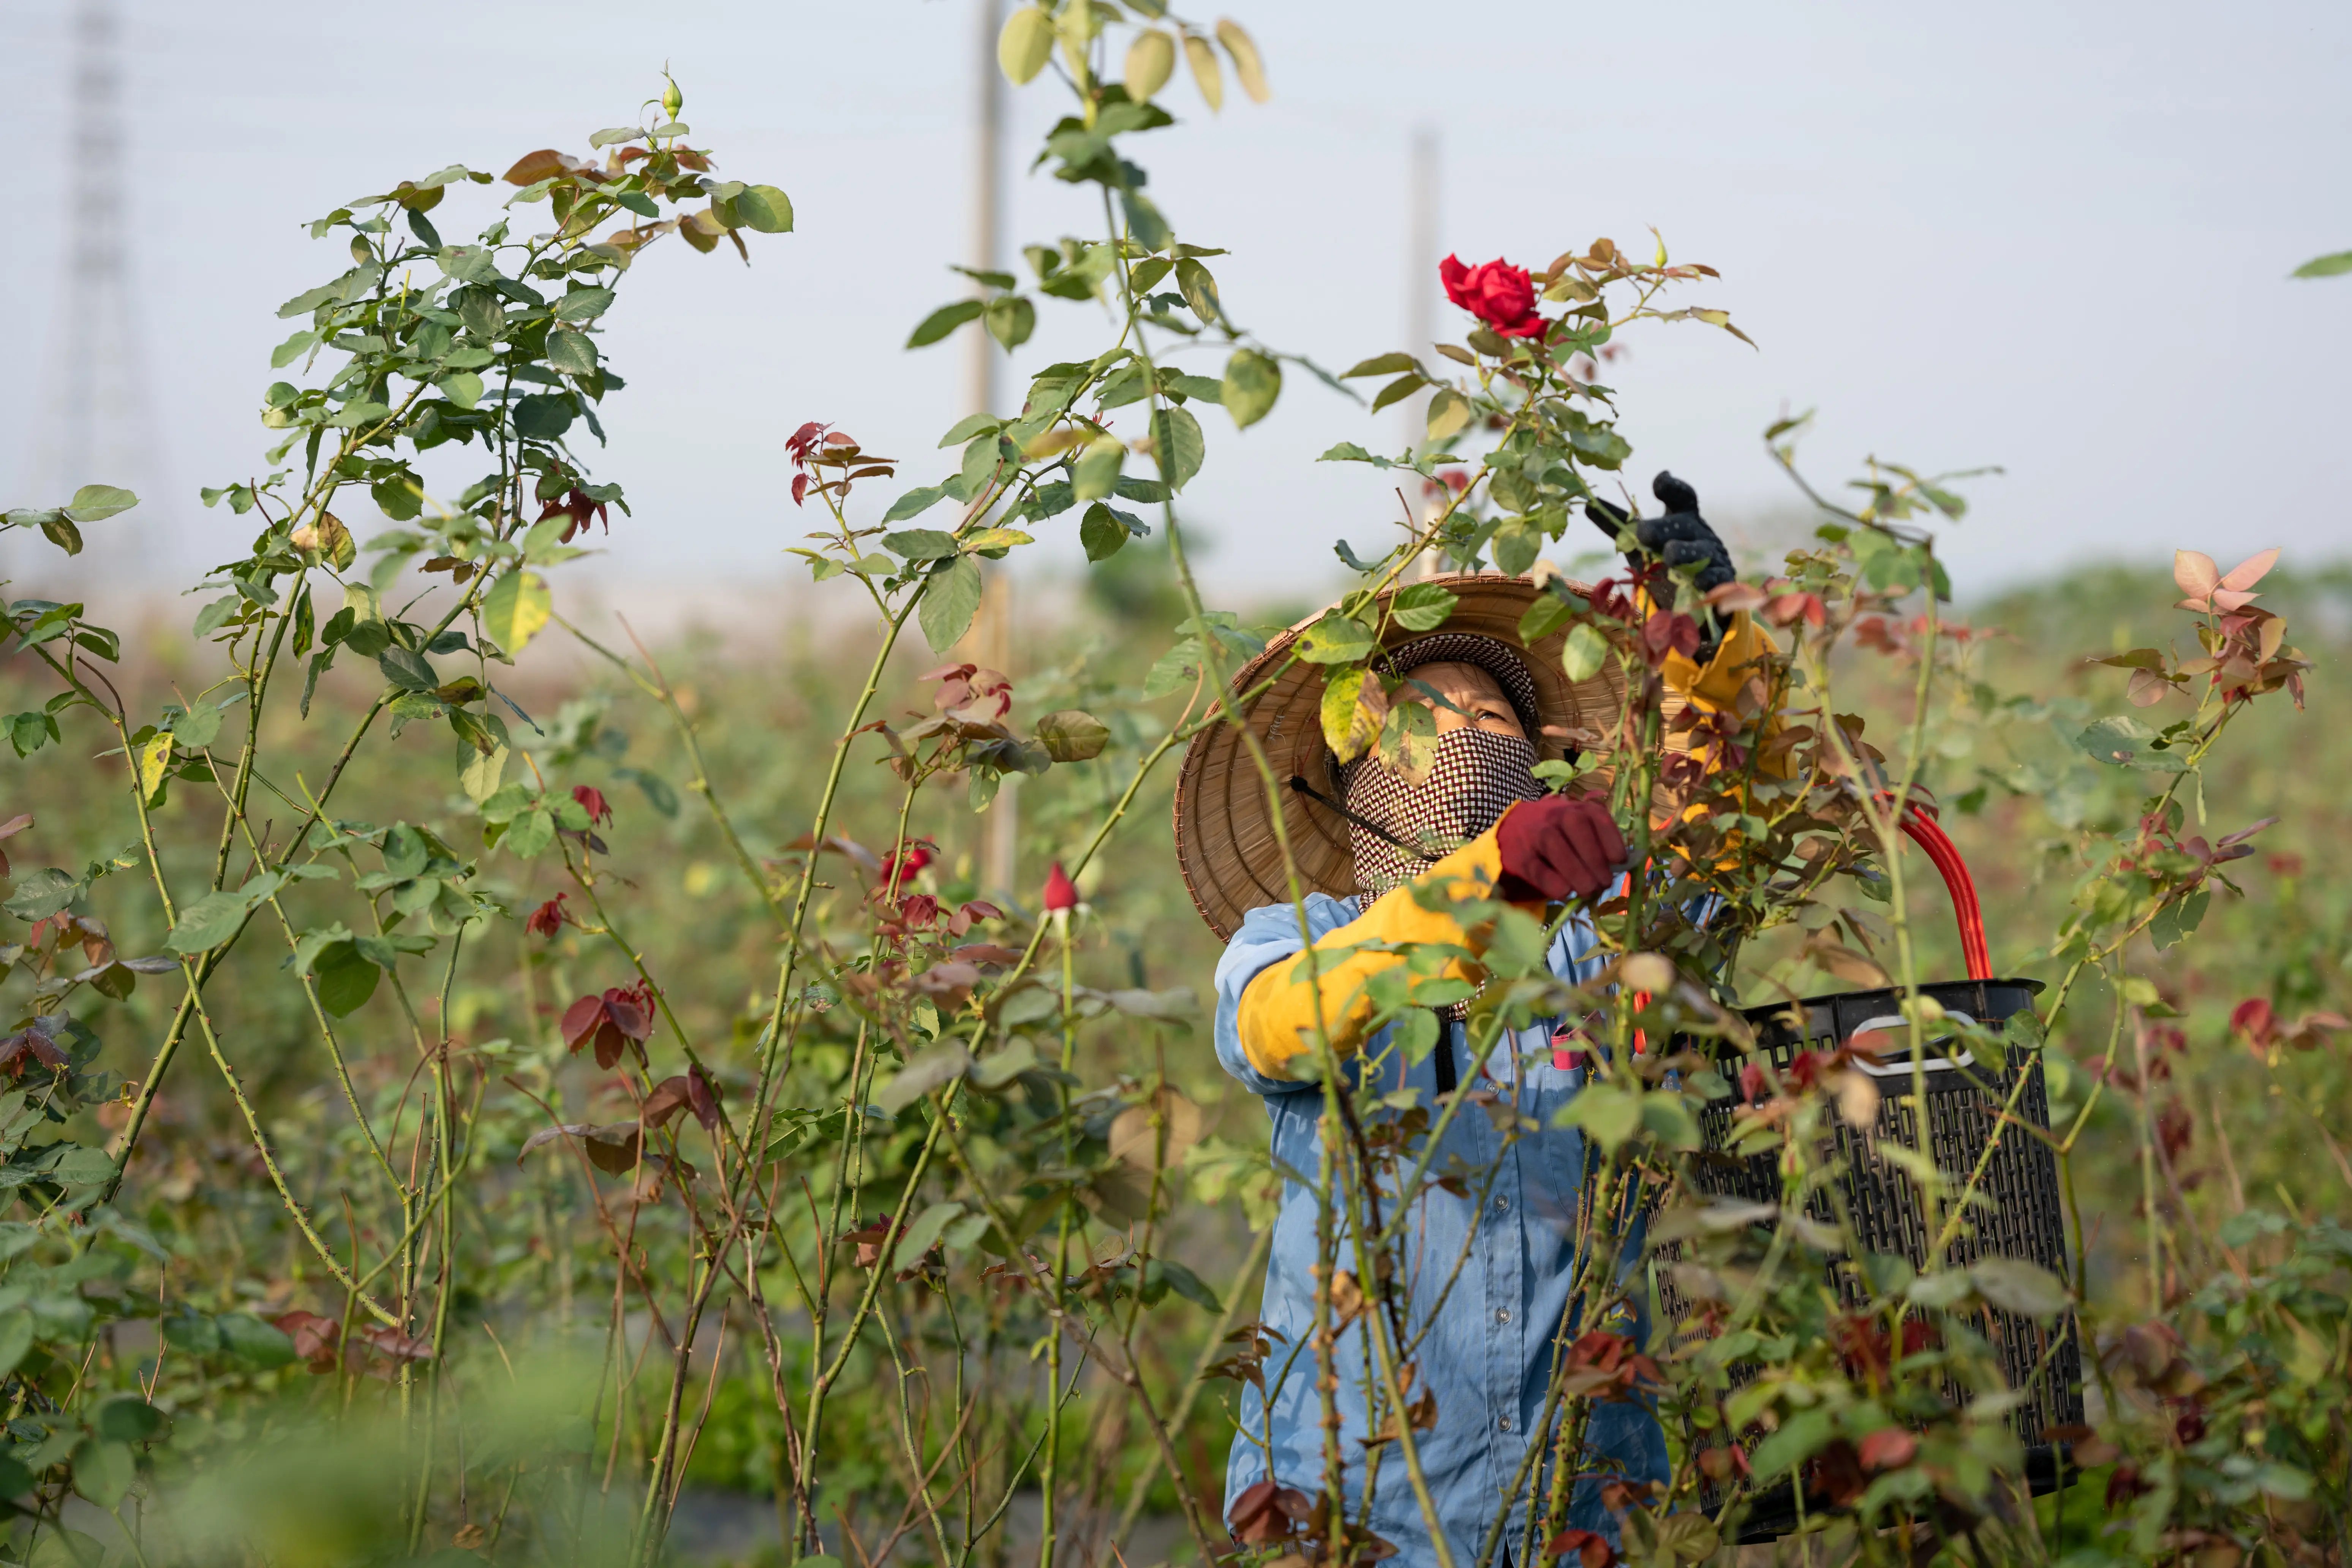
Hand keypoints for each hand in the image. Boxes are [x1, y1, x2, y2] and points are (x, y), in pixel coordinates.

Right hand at [1495, 793, 1628, 904]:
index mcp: (1578, 808)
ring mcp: (1535, 833)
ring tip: (1588, 891)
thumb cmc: (1557, 831)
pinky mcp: (1519, 855)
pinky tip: (1565, 893)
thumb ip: (1599, 841)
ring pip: (1558, 849)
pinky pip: (1538, 870)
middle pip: (1579, 831)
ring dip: (1578, 874)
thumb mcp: (1579, 826)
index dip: (1612, 841)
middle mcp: (1556, 815)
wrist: (1513, 829)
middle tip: (1603, 884)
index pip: (1599, 819)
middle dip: (1595, 861)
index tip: (1619, 861)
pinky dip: (1554, 884)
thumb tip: (1622, 866)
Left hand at [1586, 470, 1735, 594]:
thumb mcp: (1641, 545)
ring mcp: (1711, 555)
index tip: (1660, 480)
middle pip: (1682, 524)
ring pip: (1699, 549)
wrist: (1691, 594)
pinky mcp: (1719, 579)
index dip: (1672, 488)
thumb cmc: (1663, 561)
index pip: (1681, 497)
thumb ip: (1620, 527)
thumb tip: (1589, 506)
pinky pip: (1715, 578)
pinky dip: (1707, 580)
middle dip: (1663, 528)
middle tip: (1643, 534)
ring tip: (1670, 557)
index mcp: (1680, 518)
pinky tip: (1698, 583)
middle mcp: (1697, 532)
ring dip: (1684, 552)